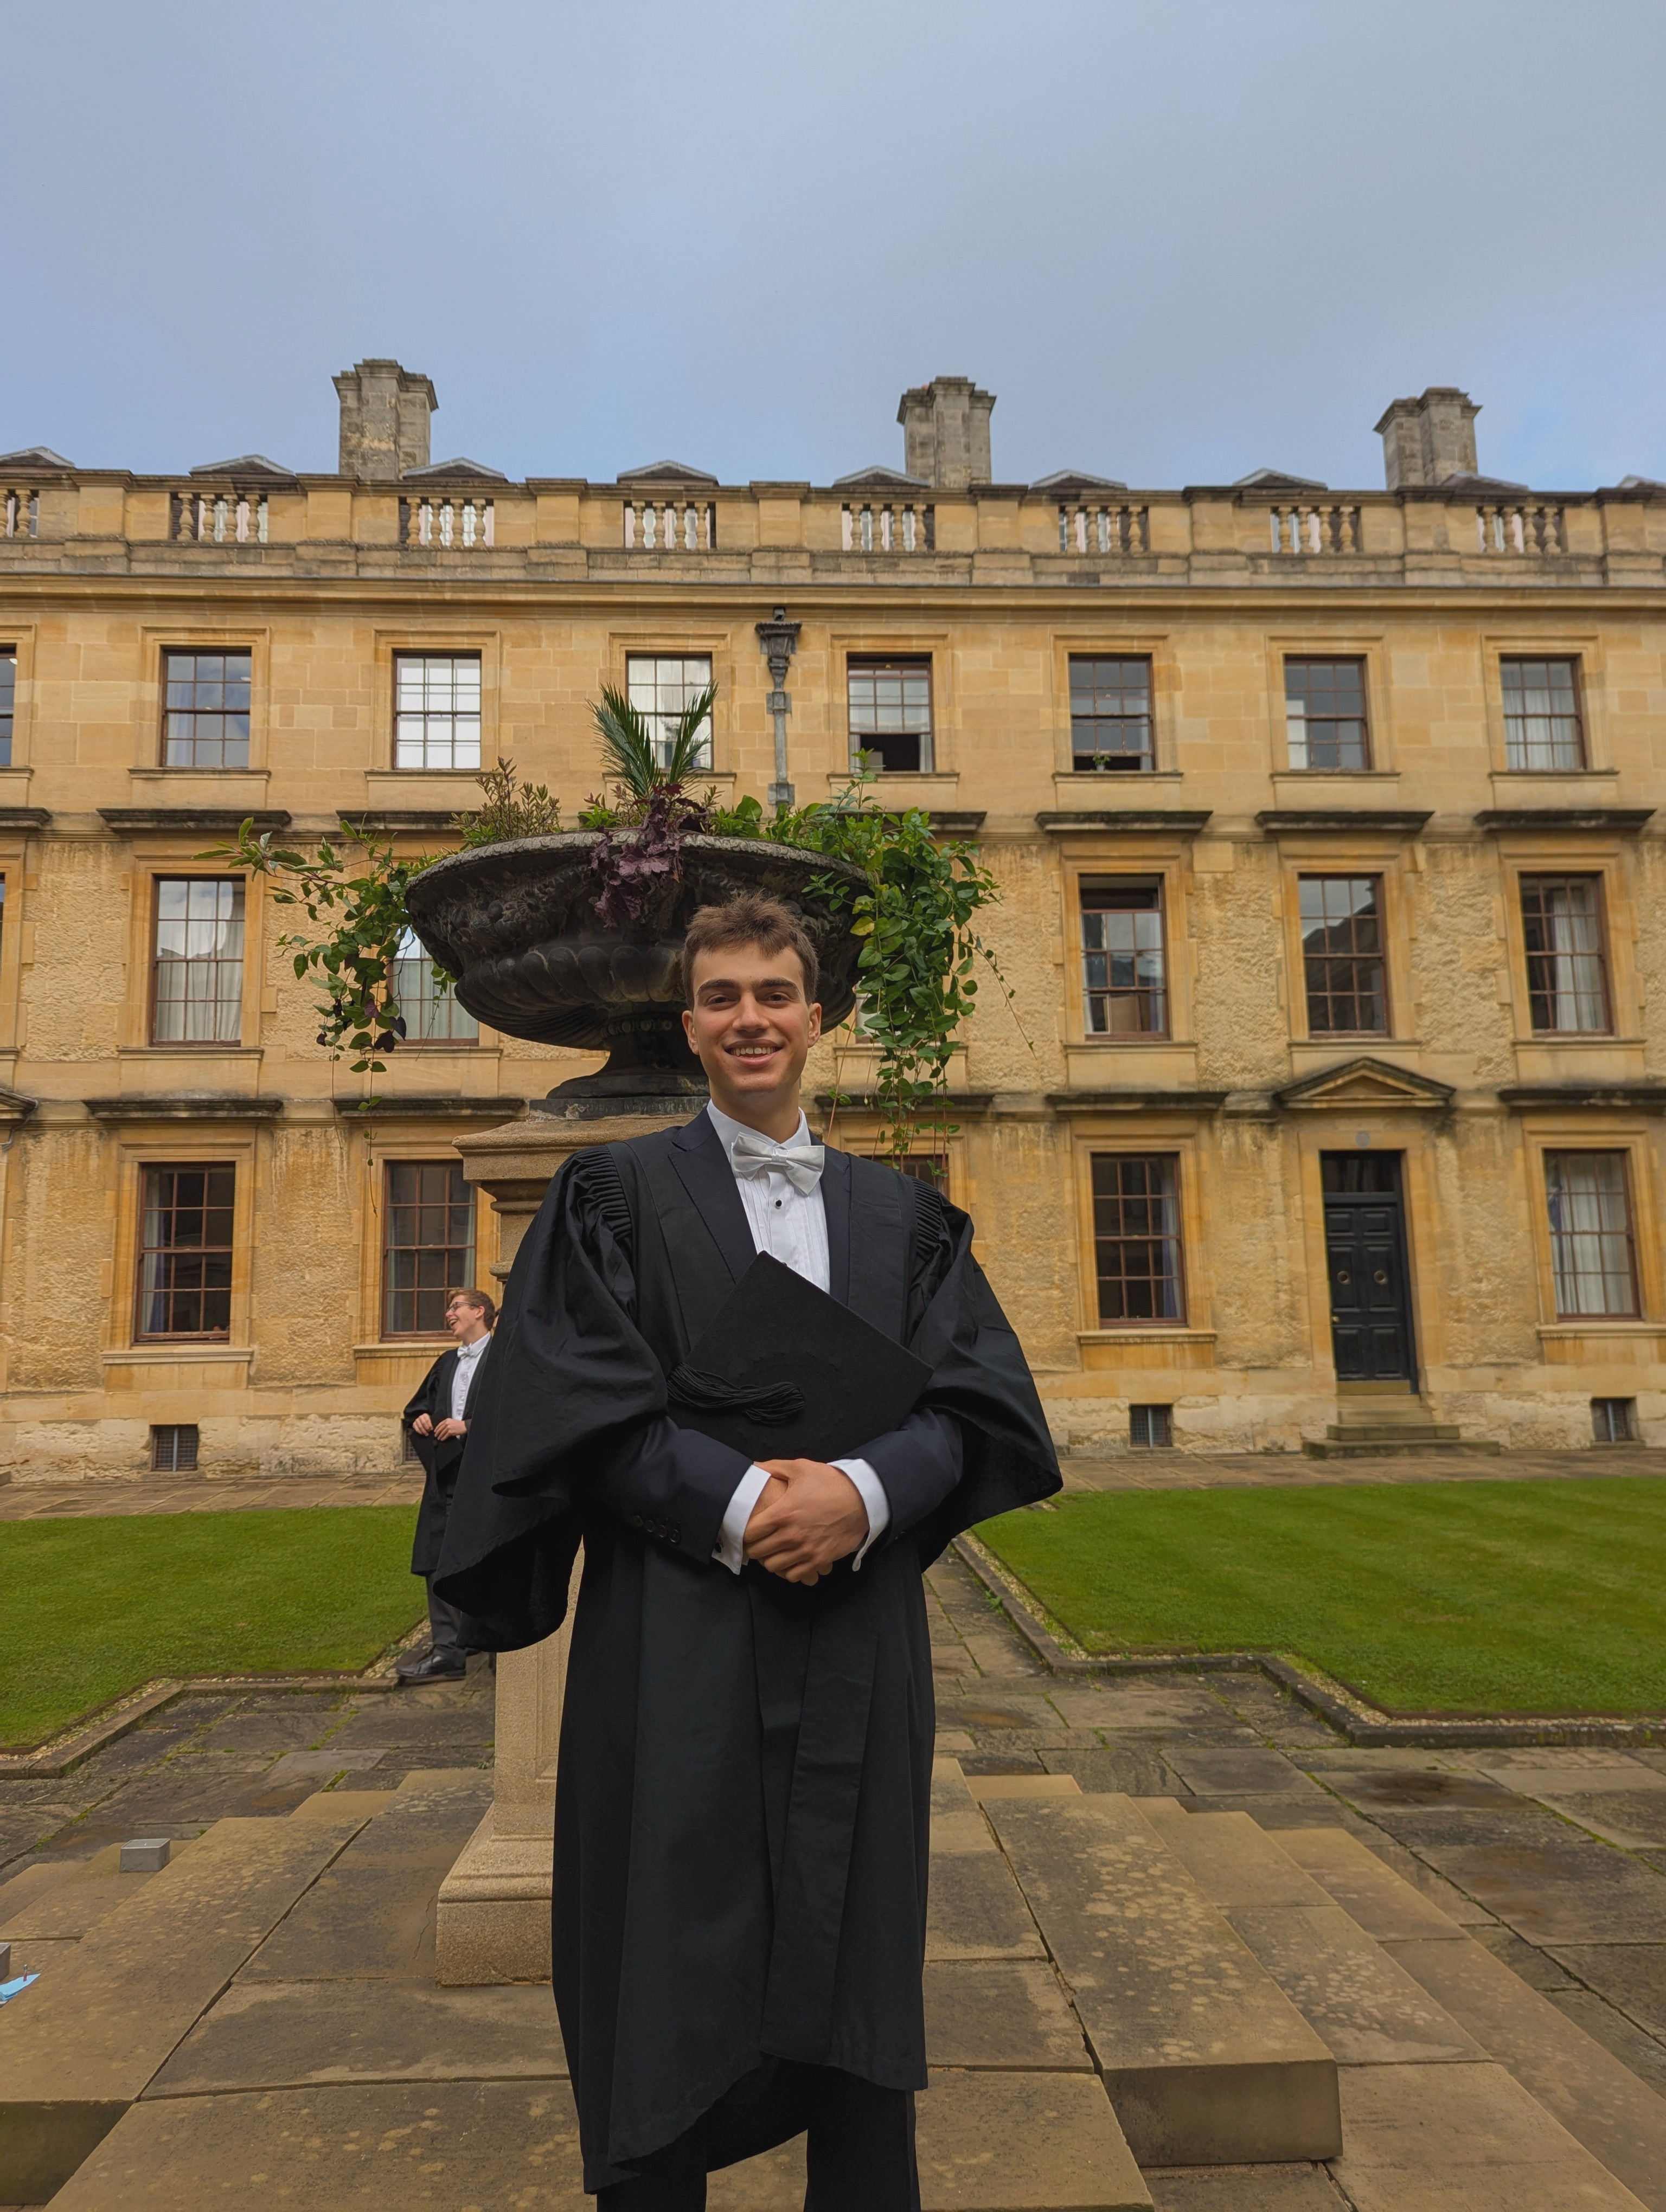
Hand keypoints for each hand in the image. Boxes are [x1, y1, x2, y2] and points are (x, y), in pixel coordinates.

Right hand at [411, 1413, 434, 1436]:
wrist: (420, 1421)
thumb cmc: (427, 1421)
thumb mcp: (430, 1420)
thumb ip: (431, 1423)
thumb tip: (432, 1428)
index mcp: (425, 1415)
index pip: (427, 1420)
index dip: (429, 1425)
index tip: (431, 1429)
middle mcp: (420, 1417)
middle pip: (423, 1423)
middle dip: (426, 1428)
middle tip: (428, 1431)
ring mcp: (416, 1420)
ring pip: (420, 1426)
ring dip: (423, 1431)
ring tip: (426, 1434)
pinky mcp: (414, 1424)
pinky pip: (416, 1429)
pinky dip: (419, 1432)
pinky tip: (422, 1434)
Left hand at [433, 1417, 467, 1441]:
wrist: (464, 1426)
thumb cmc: (458, 1424)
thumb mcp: (451, 1421)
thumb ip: (446, 1423)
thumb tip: (441, 1428)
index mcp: (447, 1420)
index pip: (439, 1424)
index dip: (436, 1428)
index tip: (435, 1431)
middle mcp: (447, 1423)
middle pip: (440, 1429)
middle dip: (437, 1433)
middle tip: (435, 1435)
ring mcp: (448, 1427)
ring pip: (442, 1433)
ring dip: (440, 1436)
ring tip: (438, 1438)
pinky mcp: (450, 1432)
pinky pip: (445, 1436)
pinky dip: (443, 1438)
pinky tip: (442, 1439)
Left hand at [743, 1459, 868, 1584]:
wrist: (862, 1499)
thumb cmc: (830, 1482)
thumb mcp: (801, 1468)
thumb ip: (773, 1467)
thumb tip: (754, 1467)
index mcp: (783, 1512)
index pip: (749, 1533)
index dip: (746, 1531)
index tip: (750, 1529)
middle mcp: (791, 1534)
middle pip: (757, 1552)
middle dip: (755, 1546)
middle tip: (760, 1541)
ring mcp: (805, 1550)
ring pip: (772, 1566)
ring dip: (770, 1559)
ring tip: (774, 1550)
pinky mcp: (818, 1560)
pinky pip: (792, 1575)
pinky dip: (788, 1570)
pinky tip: (790, 1559)